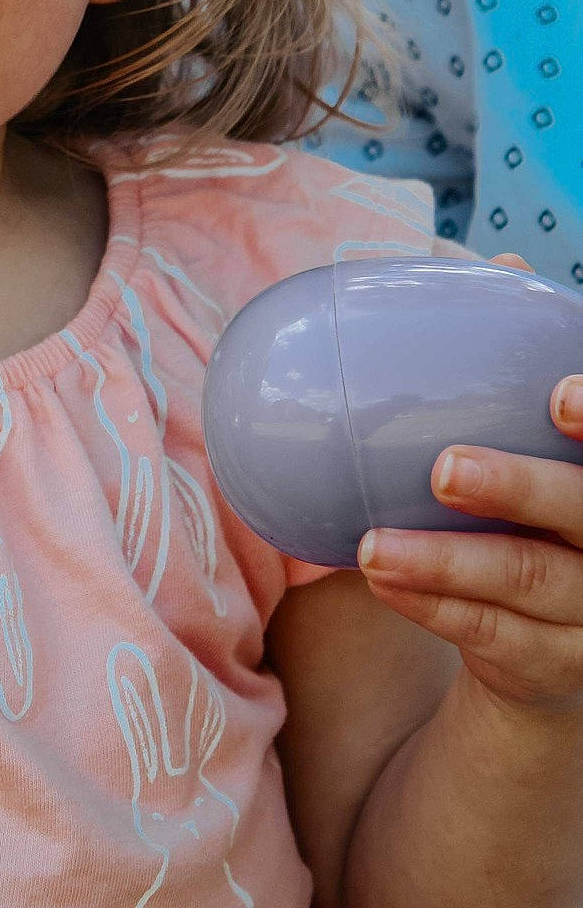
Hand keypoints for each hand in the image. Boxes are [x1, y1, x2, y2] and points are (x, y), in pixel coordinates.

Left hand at [358, 253, 582, 714]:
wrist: (548, 640)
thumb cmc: (532, 506)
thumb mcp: (536, 441)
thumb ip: (513, 362)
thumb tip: (498, 263)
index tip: (559, 393)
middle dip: (520, 487)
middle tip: (445, 468)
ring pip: (527, 582)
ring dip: (445, 562)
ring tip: (372, 547)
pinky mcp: (556, 666)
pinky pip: (492, 637)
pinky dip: (432, 606)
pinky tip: (382, 580)